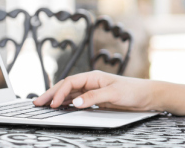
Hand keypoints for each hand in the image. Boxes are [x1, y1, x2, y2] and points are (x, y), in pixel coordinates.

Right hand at [32, 71, 156, 111]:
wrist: (147, 96)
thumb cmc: (133, 90)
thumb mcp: (113, 94)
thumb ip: (94, 97)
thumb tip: (75, 102)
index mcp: (93, 76)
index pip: (70, 82)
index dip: (59, 92)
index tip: (52, 104)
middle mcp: (91, 82)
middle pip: (66, 87)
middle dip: (50, 94)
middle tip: (36, 103)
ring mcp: (92, 91)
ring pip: (69, 94)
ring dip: (56, 99)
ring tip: (43, 106)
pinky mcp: (96, 100)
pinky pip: (76, 101)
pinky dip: (66, 104)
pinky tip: (59, 108)